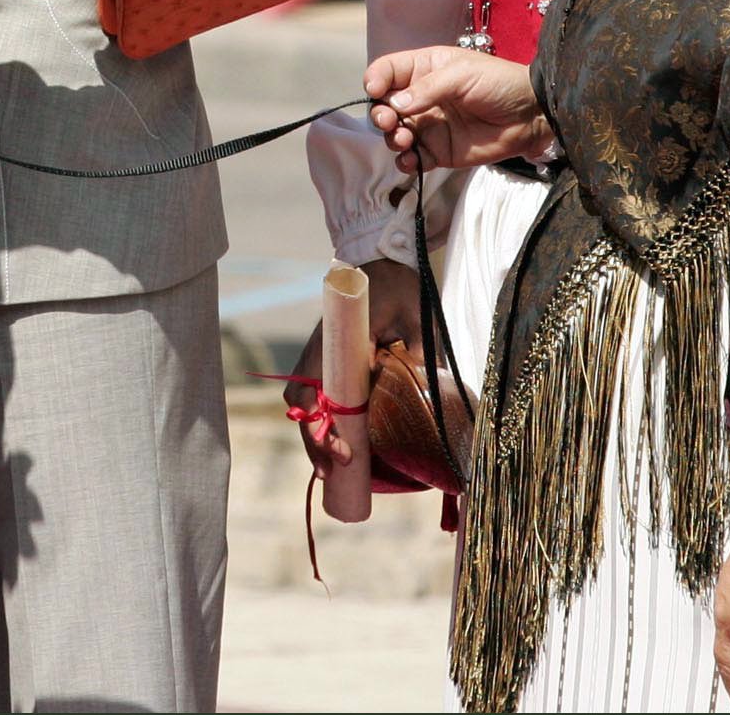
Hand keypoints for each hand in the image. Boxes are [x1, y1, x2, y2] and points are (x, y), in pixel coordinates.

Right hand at [283, 258, 424, 470]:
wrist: (384, 259)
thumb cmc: (400, 287)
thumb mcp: (418, 318)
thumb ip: (420, 354)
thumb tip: (427, 400)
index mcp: (334, 343)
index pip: (313, 393)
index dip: (320, 428)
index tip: (342, 452)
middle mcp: (320, 352)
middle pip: (302, 405)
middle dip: (314, 442)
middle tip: (335, 470)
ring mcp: (321, 356)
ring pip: (305, 402)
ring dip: (315, 434)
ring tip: (333, 468)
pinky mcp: (330, 360)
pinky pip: (317, 394)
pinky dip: (322, 420)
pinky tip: (339, 441)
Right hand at [365, 45, 549, 171]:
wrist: (532, 115)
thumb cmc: (499, 83)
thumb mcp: (463, 75)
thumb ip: (427, 89)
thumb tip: (394, 105)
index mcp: (424, 69)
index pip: (387, 71)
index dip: (375, 80)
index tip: (376, 91)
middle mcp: (420, 97)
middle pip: (384, 106)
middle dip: (380, 114)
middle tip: (390, 121)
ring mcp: (429, 126)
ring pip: (394, 134)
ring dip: (392, 138)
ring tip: (405, 140)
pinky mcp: (439, 151)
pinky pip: (414, 159)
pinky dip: (406, 162)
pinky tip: (412, 160)